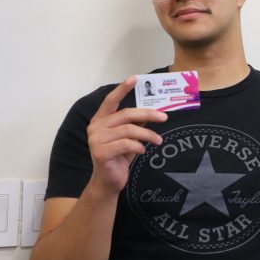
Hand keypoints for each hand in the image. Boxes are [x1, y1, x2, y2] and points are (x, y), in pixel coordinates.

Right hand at [87, 77, 167, 193]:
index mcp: (101, 120)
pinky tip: (143, 151)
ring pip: (129, 130)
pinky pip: (127, 144)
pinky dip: (139, 146)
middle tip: (164, 117)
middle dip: (148, 114)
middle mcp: (95, 127)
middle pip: (126, 114)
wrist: (108, 181)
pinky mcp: (100, 152)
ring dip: (148, 135)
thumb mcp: (129, 137)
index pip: (110, 100)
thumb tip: (151, 112)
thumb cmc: (119, 157)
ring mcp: (96, 139)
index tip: (134, 78)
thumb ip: (134, 124)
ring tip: (158, 141)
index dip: (122, 89)